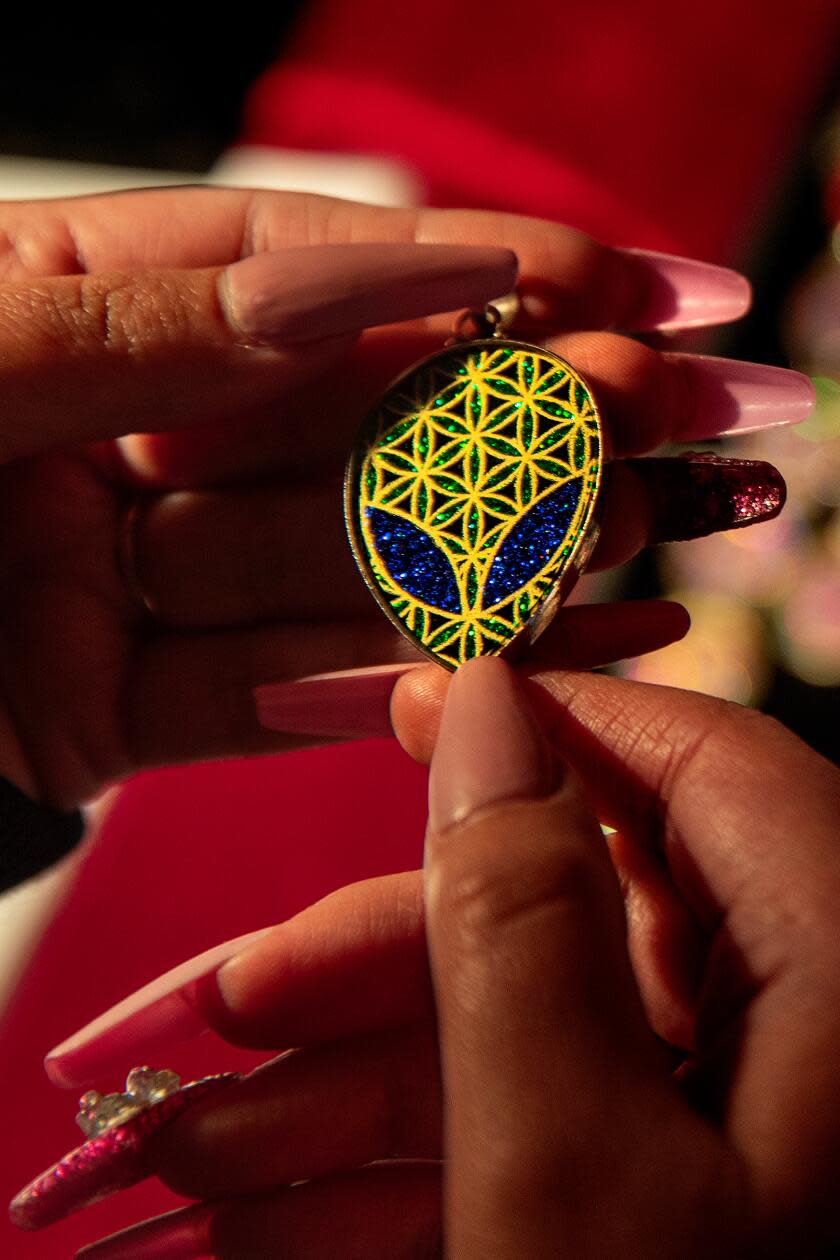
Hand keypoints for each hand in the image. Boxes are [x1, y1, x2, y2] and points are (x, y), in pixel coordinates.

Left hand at [0, 188, 808, 806]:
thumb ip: (127, 320)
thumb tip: (341, 280)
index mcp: (50, 307)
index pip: (282, 274)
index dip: (450, 271)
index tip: (598, 275)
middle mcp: (93, 436)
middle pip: (335, 424)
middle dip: (504, 413)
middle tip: (662, 401)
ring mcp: (102, 579)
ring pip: (319, 564)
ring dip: (479, 544)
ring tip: (640, 519)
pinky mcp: (95, 712)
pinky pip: (259, 691)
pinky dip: (387, 674)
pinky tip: (527, 641)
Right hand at [54, 662, 839, 1256]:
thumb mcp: (570, 1173)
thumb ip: (517, 919)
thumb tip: (478, 711)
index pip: (689, 761)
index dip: (538, 721)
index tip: (401, 703)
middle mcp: (818, 1022)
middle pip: (577, 916)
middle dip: (382, 963)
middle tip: (229, 1004)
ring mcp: (752, 1117)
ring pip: (539, 1035)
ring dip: (362, 1086)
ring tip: (202, 1140)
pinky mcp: (687, 1190)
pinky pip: (542, 1130)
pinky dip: (415, 1163)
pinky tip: (280, 1211)